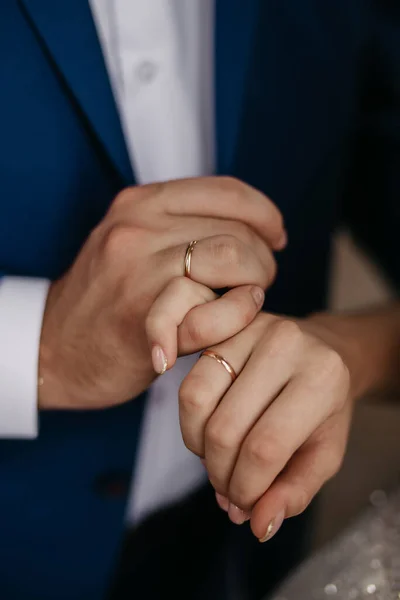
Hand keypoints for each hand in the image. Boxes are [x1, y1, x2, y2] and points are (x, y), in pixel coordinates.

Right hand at [39, 177, 284, 409]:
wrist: (54, 347)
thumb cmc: (107, 299)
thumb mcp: (131, 242)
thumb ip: (181, 227)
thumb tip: (257, 227)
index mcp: (141, 203)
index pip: (228, 191)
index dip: (265, 215)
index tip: (276, 239)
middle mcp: (139, 228)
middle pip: (238, 231)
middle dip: (263, 262)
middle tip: (254, 286)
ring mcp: (140, 270)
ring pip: (233, 259)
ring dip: (253, 288)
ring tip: (242, 305)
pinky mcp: (145, 316)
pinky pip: (216, 309)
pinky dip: (232, 320)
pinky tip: (220, 332)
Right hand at [179, 311, 353, 540]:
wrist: (325, 351)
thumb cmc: (326, 407)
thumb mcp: (326, 453)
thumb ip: (295, 492)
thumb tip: (258, 525)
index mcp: (322, 378)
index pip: (266, 446)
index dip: (246, 487)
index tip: (245, 504)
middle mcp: (285, 345)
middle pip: (225, 428)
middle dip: (220, 473)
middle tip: (229, 489)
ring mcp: (249, 331)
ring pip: (196, 399)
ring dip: (198, 447)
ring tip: (217, 460)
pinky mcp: (223, 331)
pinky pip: (188, 383)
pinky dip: (190, 422)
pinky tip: (208, 433)